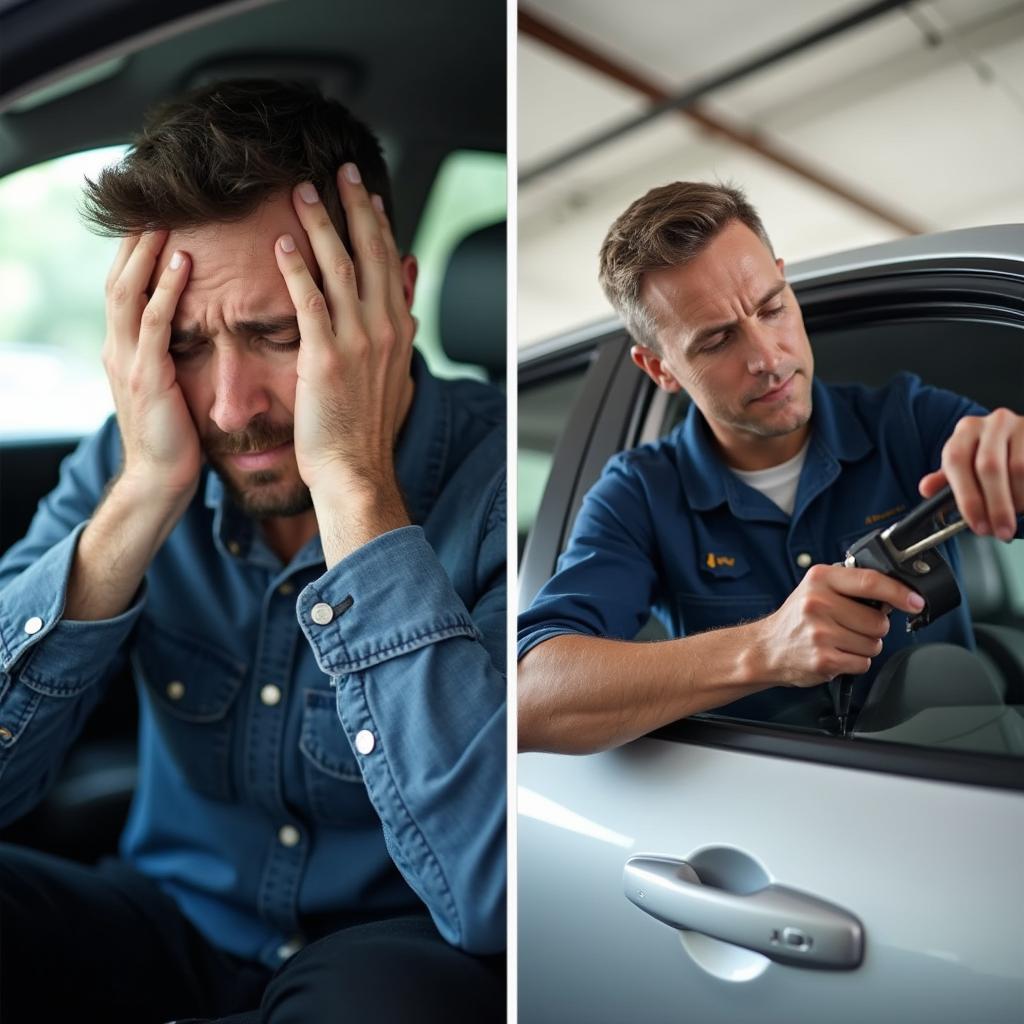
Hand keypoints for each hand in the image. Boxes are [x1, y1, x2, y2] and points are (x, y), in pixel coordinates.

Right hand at [102, 231, 199, 500]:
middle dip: (133, 239)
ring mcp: (128, 361)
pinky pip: (154, 321)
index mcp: (125, 350)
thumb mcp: (170, 389)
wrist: (161, 480)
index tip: (153, 216)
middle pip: (118, 278)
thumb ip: (172, 358)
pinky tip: (182, 261)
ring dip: (146, 251)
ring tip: (164, 215)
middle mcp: (118, 348)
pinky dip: (166, 288)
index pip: (125, 288)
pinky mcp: (147, 376)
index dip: (135, 252)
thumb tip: (194, 334)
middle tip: (151, 199)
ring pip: (129, 290)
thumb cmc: (175, 437)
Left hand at [273, 163, 415, 502]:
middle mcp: (383, 328)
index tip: (363, 193)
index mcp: (399, 329)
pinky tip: (281, 244)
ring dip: (320, 224)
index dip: (376, 223)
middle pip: (369, 252)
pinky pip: (309, 302)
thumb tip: (411, 292)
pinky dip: (296, 270)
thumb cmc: (367, 428)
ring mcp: (356, 341)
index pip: (389, 261)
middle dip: (353, 206)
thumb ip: (404, 327)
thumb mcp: (397, 372)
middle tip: (338, 170)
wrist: (354, 469)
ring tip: (300, 192)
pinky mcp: (326, 357)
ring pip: (339, 267)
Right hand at [752, 564, 924, 685]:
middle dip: (873, 628)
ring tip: (839, 641)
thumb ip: (850, 585)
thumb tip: (896, 592)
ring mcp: (820, 633)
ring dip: (863, 646)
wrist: (766, 649)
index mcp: (820, 579)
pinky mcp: (824, 660)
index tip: (915, 601)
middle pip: (878, 621)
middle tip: (849, 626)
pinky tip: (835, 654)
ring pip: (873, 644)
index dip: (899, 592)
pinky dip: (854, 662)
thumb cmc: (797, 619)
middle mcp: (817, 603)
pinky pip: (862, 663)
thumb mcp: (816, 588)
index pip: (870, 582)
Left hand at [919, 409, 1023, 540]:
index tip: (977, 524)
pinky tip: (1023, 503)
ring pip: (1019, 469)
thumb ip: (947, 479)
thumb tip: (926, 489)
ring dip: (1017, 500)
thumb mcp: (966, 463)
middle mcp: (993, 423)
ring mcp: (1021, 426)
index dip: (966, 498)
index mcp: (966, 430)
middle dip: (995, 506)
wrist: (1023, 438)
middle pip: (990, 467)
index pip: (957, 461)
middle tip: (1000, 530)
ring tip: (1015, 515)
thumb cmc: (991, 454)